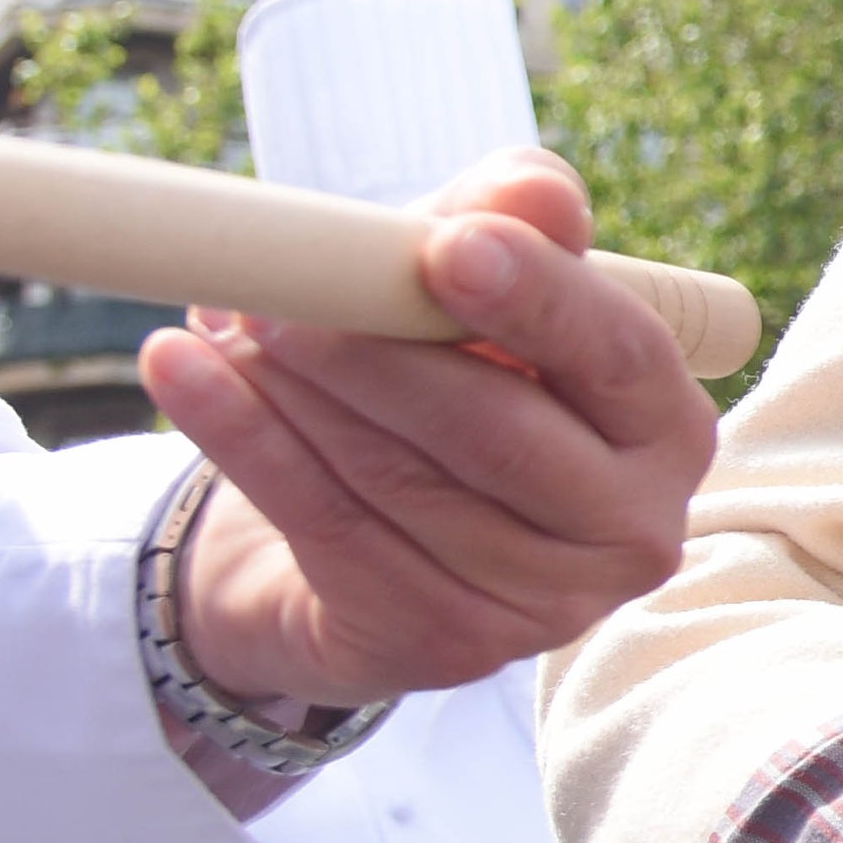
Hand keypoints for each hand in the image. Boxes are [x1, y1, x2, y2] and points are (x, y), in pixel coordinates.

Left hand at [147, 152, 718, 705]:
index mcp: (665, 428)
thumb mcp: (484, 276)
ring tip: (221, 312)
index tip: (444, 247)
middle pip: (493, 430)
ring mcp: (540, 606)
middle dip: (373, 349)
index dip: (537, 300)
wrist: (380, 519)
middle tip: (278, 284)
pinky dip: (240, 438)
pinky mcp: (441, 645)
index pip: (616, 355)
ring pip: (395, 478)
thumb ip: (515, 219)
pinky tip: (178, 369)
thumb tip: (533, 197)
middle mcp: (629, 530)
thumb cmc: (458, 370)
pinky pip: (325, 525)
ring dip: (290, 387)